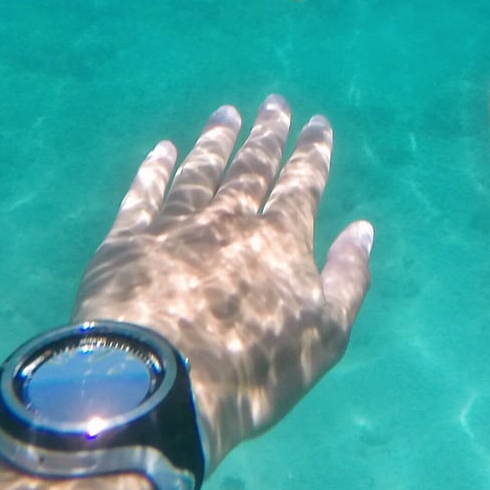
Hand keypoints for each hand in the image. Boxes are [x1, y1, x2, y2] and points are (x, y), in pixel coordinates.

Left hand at [71, 96, 373, 468]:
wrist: (159, 386)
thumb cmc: (252, 369)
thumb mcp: (325, 334)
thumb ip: (347, 277)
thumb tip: (364, 229)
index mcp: (279, 240)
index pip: (301, 185)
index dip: (312, 153)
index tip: (317, 122)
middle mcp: (228, 221)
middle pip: (251, 169)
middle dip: (267, 136)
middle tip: (275, 103)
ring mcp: (174, 228)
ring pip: (200, 173)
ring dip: (216, 141)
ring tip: (226, 114)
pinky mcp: (126, 244)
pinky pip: (143, 195)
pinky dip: (154, 169)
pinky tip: (163, 149)